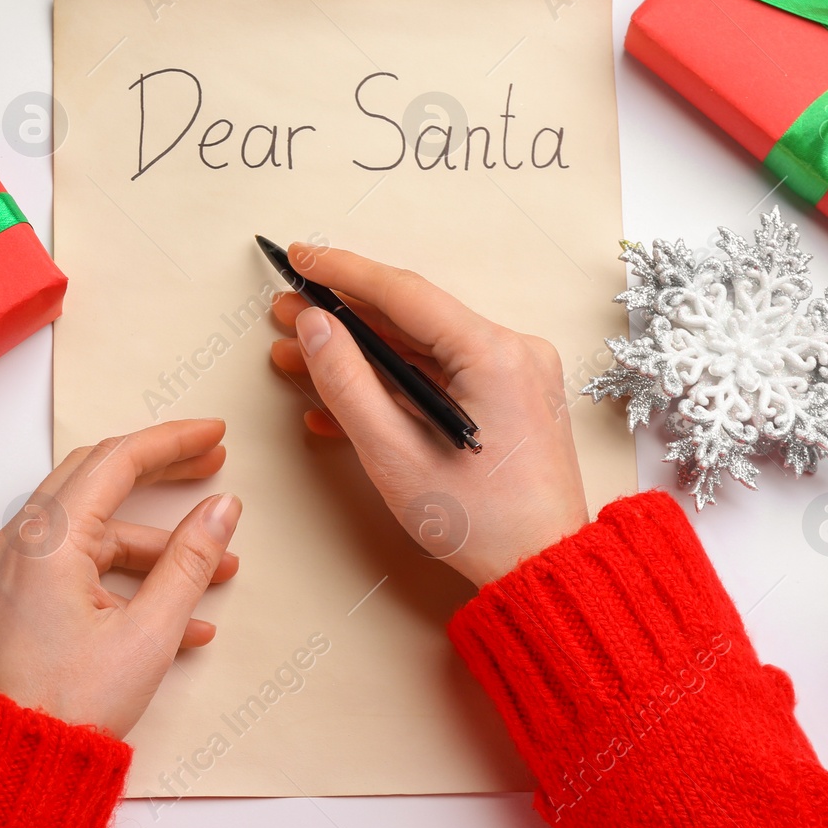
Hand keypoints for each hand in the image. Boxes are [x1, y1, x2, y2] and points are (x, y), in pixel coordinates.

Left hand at [0, 418, 240, 737]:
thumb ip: (190, 563)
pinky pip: (74, 567)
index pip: (117, 459)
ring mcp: (12, 570)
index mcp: (48, 538)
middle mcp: (21, 542)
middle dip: (161, 471)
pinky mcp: (14, 600)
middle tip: (211, 465)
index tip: (215, 434)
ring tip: (215, 569)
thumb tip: (222, 509)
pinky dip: (124, 577)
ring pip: (92, 530)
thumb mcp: (147, 635)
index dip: (173, 441)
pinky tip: (178, 617)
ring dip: (154, 543)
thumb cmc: (62, 708)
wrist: (2, 766)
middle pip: (99, 478)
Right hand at [269, 245, 586, 586]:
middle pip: (412, 317)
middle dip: (343, 315)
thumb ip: (346, 382)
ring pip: (422, 346)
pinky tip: (342, 397)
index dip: (343, 272)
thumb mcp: (393, 453)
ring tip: (301, 353)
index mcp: (494, 354)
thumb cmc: (480, 522)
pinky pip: (442, 374)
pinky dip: (393, 381)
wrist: (540, 569)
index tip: (300, 258)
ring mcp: (515, 374)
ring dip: (362, 350)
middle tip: (287, 312)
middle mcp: (513, 351)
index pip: (404, 292)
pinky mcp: (510, 397)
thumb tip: (315, 326)